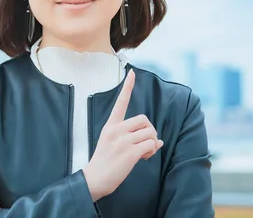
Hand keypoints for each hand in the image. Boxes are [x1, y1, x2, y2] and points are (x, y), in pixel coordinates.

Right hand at [82, 69, 163, 201]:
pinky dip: (152, 151)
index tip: (132, 73)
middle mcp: (116, 130)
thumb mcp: (113, 144)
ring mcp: (122, 140)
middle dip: (149, 131)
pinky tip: (144, 157)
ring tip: (144, 153)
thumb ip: (133, 139)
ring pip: (150, 132)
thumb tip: (158, 141)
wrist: (94, 179)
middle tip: (144, 143)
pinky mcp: (129, 152)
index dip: (128, 87)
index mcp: (110, 126)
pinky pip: (151, 144)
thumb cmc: (104, 163)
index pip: (120, 102)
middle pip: (144, 119)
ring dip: (152, 143)